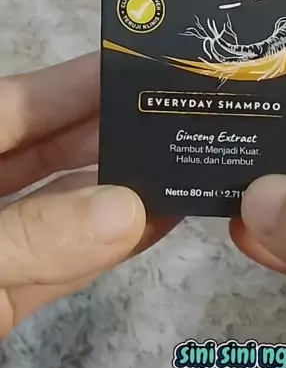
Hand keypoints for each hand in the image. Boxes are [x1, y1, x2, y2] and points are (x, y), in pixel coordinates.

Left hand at [0, 53, 178, 337]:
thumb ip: (31, 235)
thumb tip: (129, 210)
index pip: (13, 106)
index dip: (73, 83)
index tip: (140, 68)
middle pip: (44, 153)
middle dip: (108, 135)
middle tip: (180, 115)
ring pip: (59, 212)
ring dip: (118, 195)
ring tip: (184, 167)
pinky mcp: (2, 299)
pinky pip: (55, 268)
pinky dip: (102, 251)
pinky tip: (155, 225)